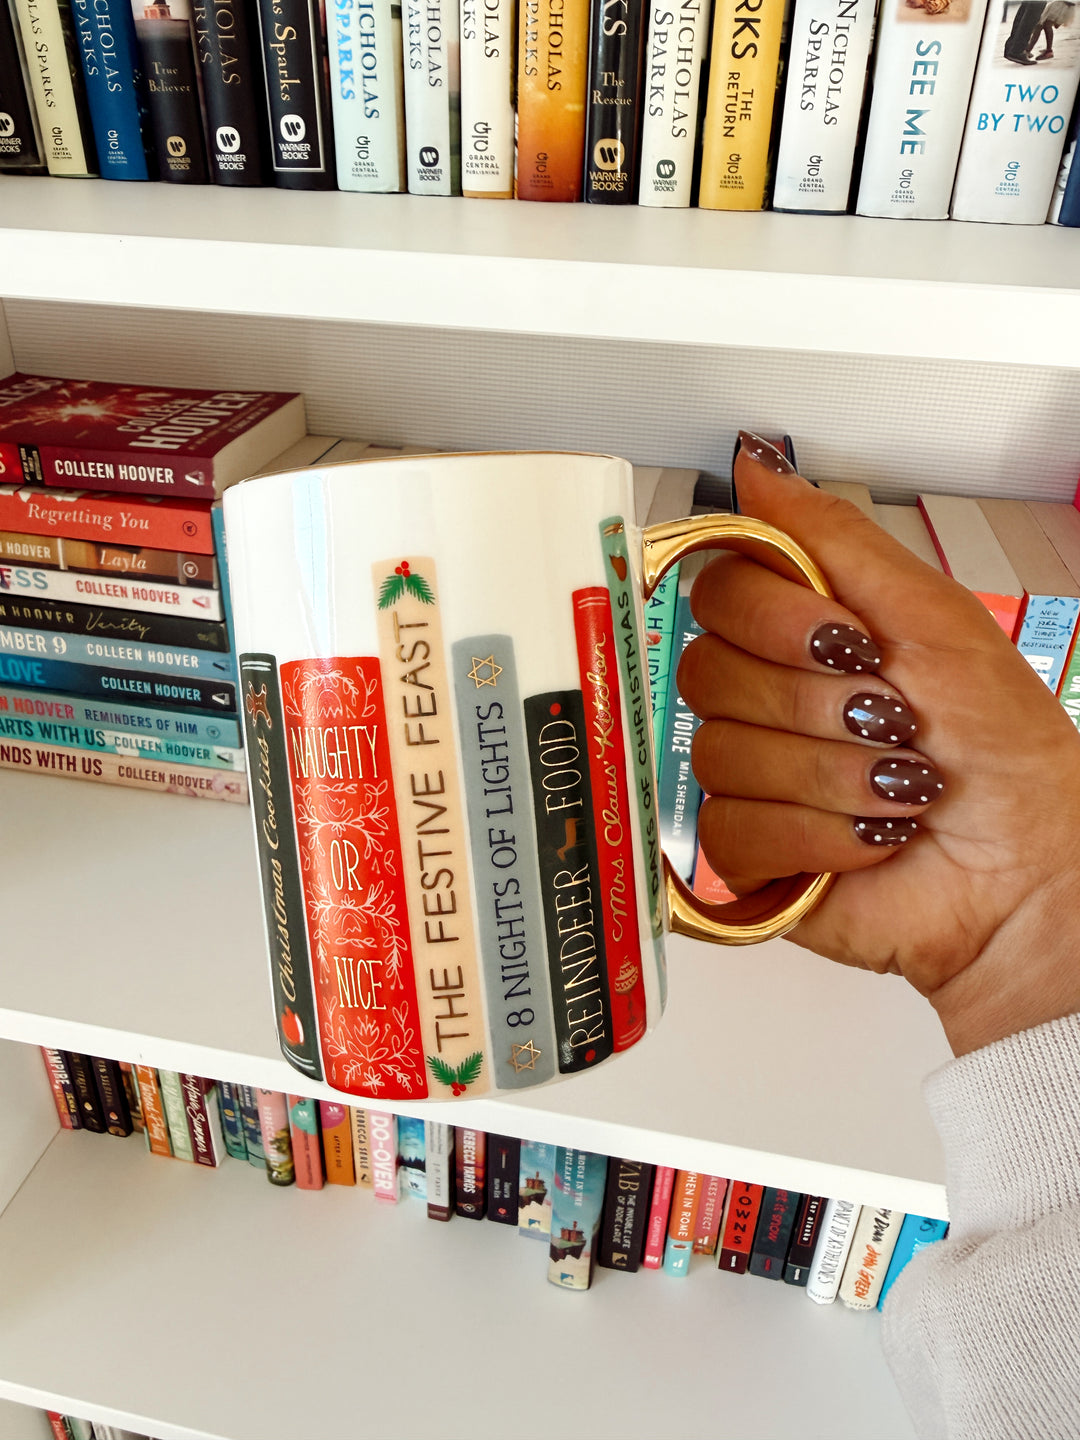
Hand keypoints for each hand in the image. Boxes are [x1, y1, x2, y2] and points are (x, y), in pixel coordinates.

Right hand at [678, 434, 1079, 1055]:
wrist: (1030, 861)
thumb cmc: (1000, 744)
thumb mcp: (928, 613)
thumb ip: (832, 537)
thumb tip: (758, 471)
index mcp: (800, 636)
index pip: (717, 593)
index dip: (772, 618)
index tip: (846, 640)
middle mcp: (766, 700)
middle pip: (709, 673)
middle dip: (819, 704)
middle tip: (886, 719)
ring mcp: (752, 776)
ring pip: (724, 755)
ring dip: (835, 775)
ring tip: (894, 787)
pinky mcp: (750, 851)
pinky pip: (733, 828)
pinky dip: (819, 835)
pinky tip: (866, 835)